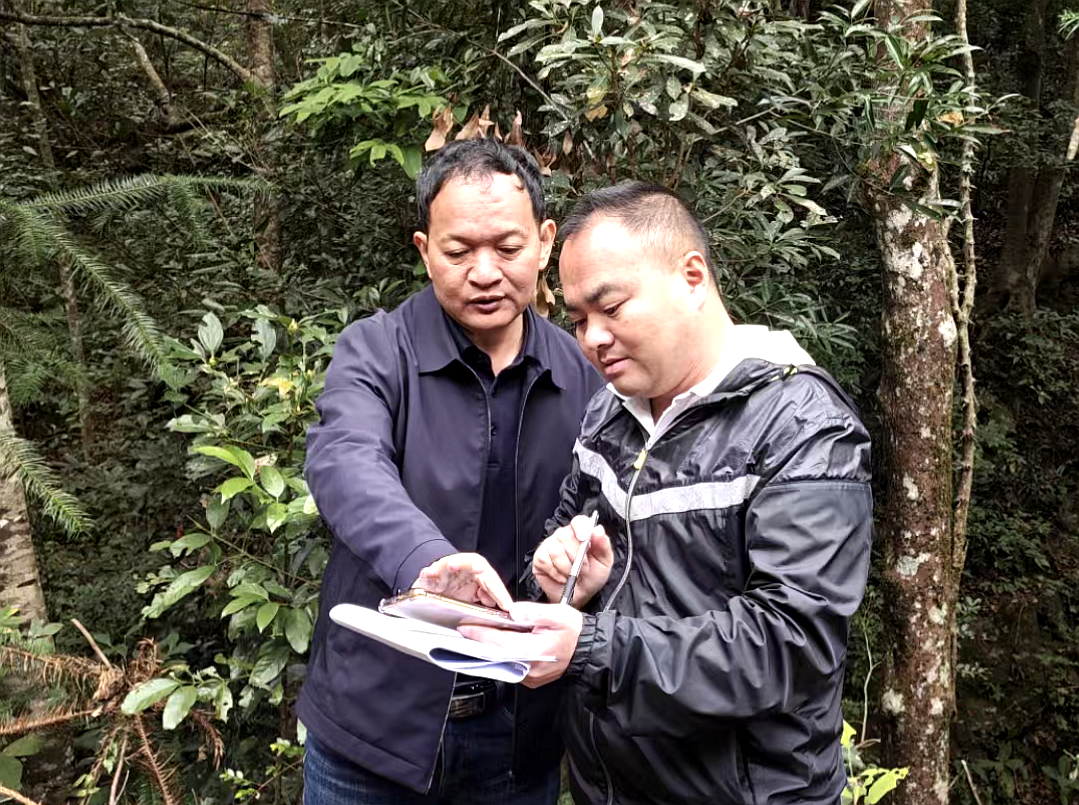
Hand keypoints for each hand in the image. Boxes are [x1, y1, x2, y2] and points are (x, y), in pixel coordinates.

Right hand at [413, 553, 512, 610]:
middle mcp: (464, 566)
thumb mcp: (475, 595)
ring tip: (452, 565)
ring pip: (450, 563)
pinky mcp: (430, 574)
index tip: (506, 605)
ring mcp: (446, 568)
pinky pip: (429, 572)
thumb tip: (496, 605)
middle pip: (473, 563)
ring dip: (451, 563)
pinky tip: (430, 573)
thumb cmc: (459, 587)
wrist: (437, 580)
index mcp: (479, 571)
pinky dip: (429, 573)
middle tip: (479, 568)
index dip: (499, 593)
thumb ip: (487, 598)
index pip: (492, 581)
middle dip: (475, 565)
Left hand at [459, 602, 582, 687]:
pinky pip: (509, 665)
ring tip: (477, 634)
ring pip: (501, 661)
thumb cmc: (573, 631)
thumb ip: (534, 613)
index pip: (501, 643)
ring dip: (488, 648)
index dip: (482, 634)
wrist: (586, 648)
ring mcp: (529, 676)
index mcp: (535, 651)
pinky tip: (495, 643)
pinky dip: (500, 654)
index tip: (465, 627)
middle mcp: (530, 668)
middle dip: (481, 641)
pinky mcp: (529, 678)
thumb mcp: (558, 614)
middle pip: (497, 654)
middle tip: (466, 628)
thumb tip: (513, 612)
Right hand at [533, 514, 612, 606]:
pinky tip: (561, 577)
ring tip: (572, 574)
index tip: (585, 540)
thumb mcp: (604, 563)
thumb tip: (598, 529)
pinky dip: (555, 572)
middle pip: (565, 535)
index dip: (581, 528)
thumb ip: (603, 545)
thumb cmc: (592, 577)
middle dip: (576, 556)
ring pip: (555, 549)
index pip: (578, 521)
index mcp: (581, 533)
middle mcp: (564, 535)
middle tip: (583, 569)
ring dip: (566, 567)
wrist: (579, 597)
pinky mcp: (539, 557)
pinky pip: (544, 560)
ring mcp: (549, 545)